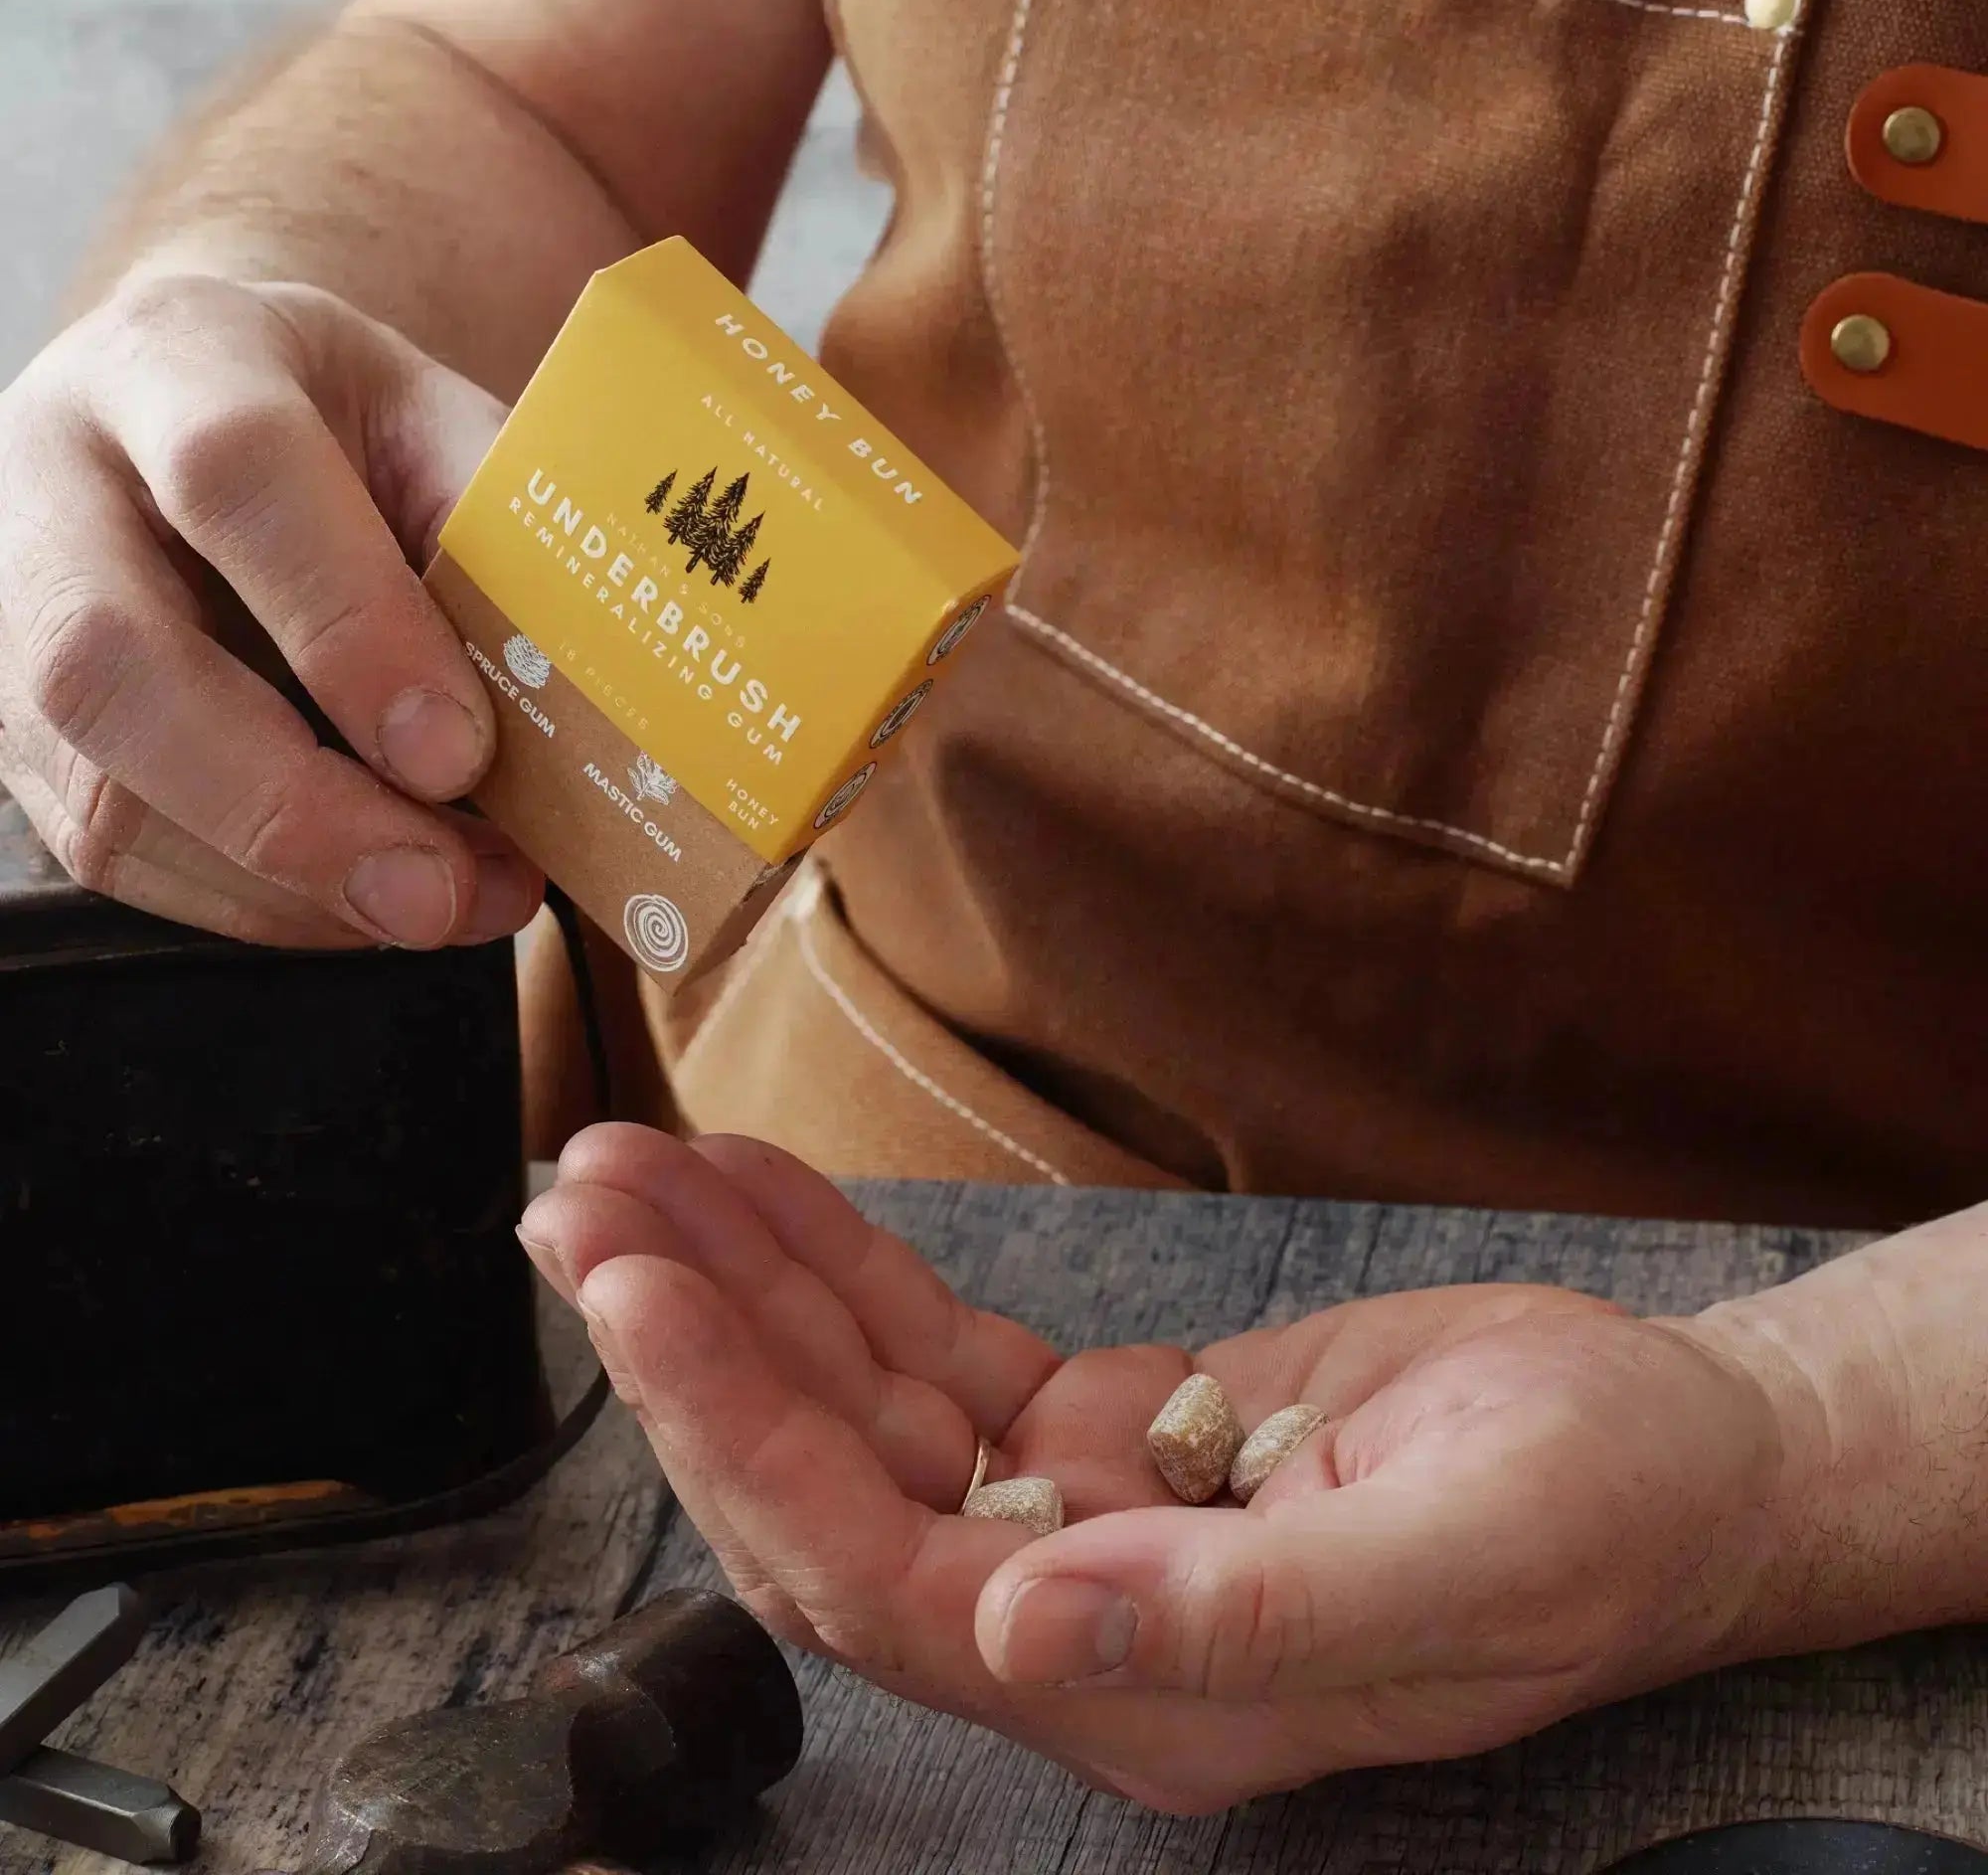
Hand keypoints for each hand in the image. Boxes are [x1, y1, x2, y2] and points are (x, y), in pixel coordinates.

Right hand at [0, 273, 539, 945]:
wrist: (200, 414)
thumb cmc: (340, 428)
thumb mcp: (434, 421)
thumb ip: (495, 526)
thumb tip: (564, 695)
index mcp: (177, 362)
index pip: (234, 477)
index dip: (348, 626)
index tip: (458, 752)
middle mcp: (51, 484)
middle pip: (110, 666)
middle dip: (290, 808)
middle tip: (437, 891)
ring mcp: (6, 619)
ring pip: (101, 794)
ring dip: (291, 885)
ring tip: (448, 902)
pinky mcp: (13, 735)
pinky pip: (113, 855)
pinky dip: (264, 905)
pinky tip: (374, 900)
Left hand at [521, 1128, 1798, 1813]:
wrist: (1674, 1458)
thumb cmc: (1603, 1514)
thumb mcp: (1471, 1560)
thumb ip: (1251, 1613)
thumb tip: (1032, 1620)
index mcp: (1142, 1687)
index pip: (876, 1574)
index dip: (742, 1435)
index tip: (642, 1291)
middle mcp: (1077, 1613)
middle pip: (825, 1486)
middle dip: (692, 1345)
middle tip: (580, 1202)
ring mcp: (1080, 1516)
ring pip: (856, 1405)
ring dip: (738, 1288)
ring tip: (628, 1171)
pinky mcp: (1102, 1429)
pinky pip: (930, 1349)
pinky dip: (839, 1266)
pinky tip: (760, 1188)